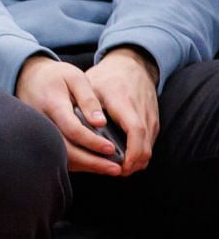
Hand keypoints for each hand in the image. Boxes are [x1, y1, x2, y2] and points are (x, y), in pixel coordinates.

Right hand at [14, 56, 124, 175]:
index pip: (73, 129)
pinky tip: (94, 164)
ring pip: (61, 156)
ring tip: (109, 169)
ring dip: (86, 166)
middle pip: (66, 150)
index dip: (93, 142)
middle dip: (92, 162)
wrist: (26, 78)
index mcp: (53, 105)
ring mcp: (39, 133)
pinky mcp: (41, 138)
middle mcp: (43, 123)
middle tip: (116, 169)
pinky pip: (58, 154)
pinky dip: (77, 162)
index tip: (112, 148)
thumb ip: (88, 99)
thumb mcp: (74, 77)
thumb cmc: (55, 76)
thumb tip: (100, 123)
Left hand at [84, 47, 159, 174]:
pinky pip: (150, 142)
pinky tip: (124, 158)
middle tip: (115, 173)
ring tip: (117, 169)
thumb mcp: (90, 86)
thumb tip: (84, 131)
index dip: (131, 152)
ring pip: (150, 147)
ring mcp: (151, 116)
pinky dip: (140, 153)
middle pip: (146, 145)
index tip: (121, 166)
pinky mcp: (154, 120)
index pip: (135, 131)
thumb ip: (86, 107)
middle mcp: (142, 111)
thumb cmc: (106, 77)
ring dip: (137, 161)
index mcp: (124, 102)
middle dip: (133, 164)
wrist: (132, 65)